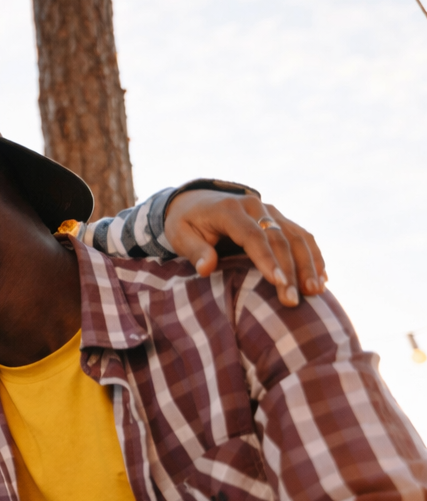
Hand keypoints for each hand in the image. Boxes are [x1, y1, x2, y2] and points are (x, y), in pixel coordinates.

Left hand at [162, 188, 324, 306]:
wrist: (195, 201)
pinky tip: (321, 279)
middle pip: (280, 238)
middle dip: (290, 270)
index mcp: (230, 210)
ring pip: (298, 236)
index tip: (278, 282)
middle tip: (294, 299)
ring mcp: (271, 212)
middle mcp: (255, 206)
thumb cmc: (186, 223)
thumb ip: (195, 250)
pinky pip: (302, 236)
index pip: (253, 236)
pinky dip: (313, 256)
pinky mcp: (280, 219)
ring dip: (309, 264)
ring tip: (315, 292)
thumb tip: (206, 268)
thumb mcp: (180, 235)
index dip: (267, 259)